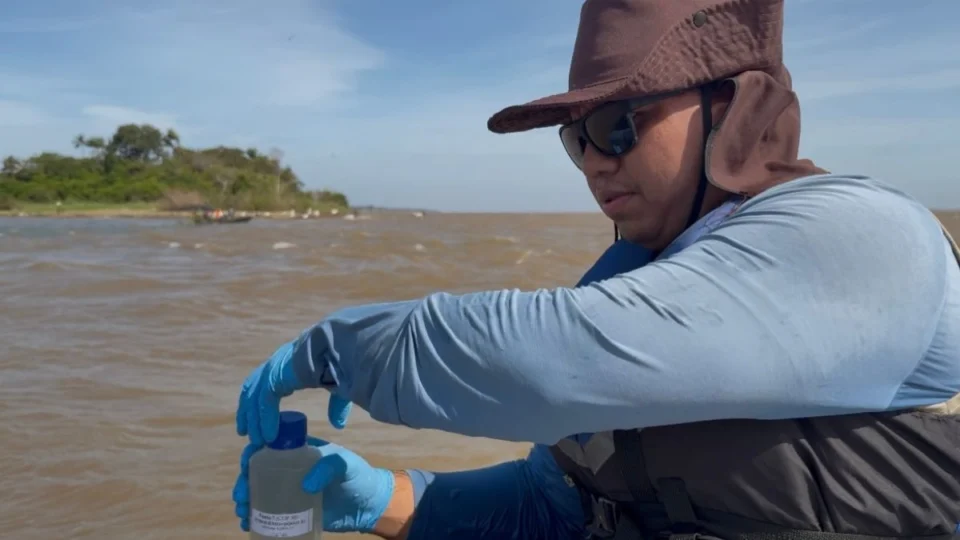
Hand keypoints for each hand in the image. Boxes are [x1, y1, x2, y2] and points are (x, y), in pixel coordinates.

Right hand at [232, 437, 394, 533]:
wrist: (367, 506)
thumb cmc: (358, 477)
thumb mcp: (346, 466)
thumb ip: (330, 467)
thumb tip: (305, 485)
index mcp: (299, 451)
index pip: (270, 445)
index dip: (254, 452)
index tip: (246, 465)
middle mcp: (289, 469)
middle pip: (258, 470)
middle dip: (244, 481)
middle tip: (242, 497)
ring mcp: (288, 490)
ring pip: (258, 491)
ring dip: (245, 500)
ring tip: (243, 512)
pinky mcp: (290, 510)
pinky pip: (266, 512)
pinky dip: (253, 517)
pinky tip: (247, 524)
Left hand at [236, 338, 354, 445]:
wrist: (339, 346)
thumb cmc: (342, 360)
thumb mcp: (338, 387)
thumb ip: (335, 405)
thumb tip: (337, 424)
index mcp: (291, 361)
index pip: (267, 381)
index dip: (261, 400)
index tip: (260, 419)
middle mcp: (278, 362)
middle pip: (253, 389)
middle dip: (248, 411)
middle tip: (246, 432)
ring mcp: (273, 367)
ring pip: (255, 397)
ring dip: (254, 419)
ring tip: (255, 440)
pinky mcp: (274, 375)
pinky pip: (264, 401)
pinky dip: (265, 420)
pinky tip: (268, 435)